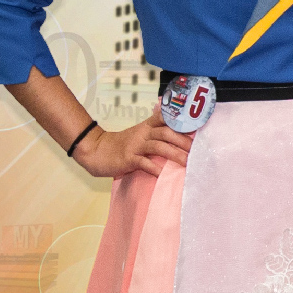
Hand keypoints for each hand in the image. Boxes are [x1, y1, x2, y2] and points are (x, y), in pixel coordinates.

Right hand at [77, 107, 191, 179]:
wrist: (95, 150)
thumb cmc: (122, 145)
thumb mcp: (140, 134)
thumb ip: (157, 133)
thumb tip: (182, 139)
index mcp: (147, 126)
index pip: (166, 118)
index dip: (181, 120)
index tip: (197, 125)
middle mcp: (143, 133)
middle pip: (167, 133)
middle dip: (183, 141)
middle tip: (197, 150)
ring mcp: (135, 146)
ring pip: (159, 147)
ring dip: (175, 155)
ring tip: (187, 163)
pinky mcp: (128, 159)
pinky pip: (144, 163)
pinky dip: (155, 168)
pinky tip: (164, 174)